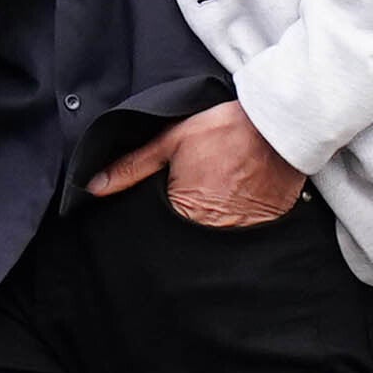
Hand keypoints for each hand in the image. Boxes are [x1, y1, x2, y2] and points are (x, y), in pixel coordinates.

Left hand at [86, 100, 306, 227]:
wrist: (278, 127)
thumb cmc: (224, 129)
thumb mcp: (172, 140)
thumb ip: (132, 166)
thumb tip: (94, 187)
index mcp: (184, 212)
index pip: (157, 235)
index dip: (154, 224)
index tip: (159, 210)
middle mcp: (212, 232)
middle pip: (184, 243)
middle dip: (178, 232)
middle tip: (189, 203)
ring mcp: (240, 235)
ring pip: (211, 245)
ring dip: (206, 232)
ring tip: (214, 201)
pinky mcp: (263, 232)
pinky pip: (240, 240)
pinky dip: (234, 227)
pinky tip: (235, 204)